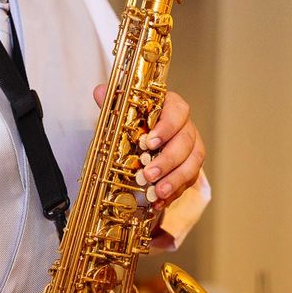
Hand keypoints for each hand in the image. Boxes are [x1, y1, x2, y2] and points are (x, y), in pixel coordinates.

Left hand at [93, 85, 205, 209]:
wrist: (145, 142)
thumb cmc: (138, 124)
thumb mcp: (125, 113)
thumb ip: (114, 104)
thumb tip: (99, 91)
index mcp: (173, 108)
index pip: (178, 112)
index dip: (166, 127)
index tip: (150, 142)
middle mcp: (187, 128)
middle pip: (185, 143)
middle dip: (167, 161)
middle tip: (148, 175)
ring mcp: (191, 150)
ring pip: (192, 164)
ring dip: (174, 180)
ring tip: (157, 192)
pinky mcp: (190, 170)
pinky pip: (187, 183)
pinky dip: (173, 194)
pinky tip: (158, 202)